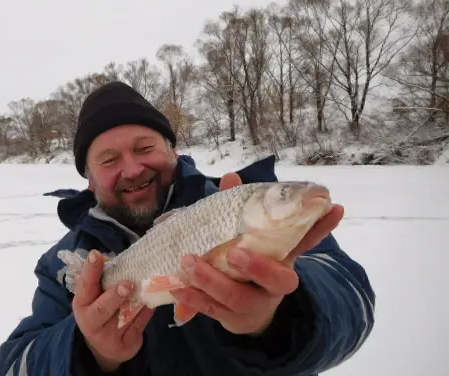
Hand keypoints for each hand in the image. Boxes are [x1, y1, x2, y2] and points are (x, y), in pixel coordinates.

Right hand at [72, 249, 154, 371]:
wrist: (104, 347)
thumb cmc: (101, 309)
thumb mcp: (95, 296)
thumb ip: (103, 278)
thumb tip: (113, 258)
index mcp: (82, 304)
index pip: (84, 286)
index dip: (90, 270)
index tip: (96, 254)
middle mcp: (91, 322)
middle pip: (101, 309)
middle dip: (114, 296)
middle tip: (127, 284)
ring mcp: (108, 336)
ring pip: (124, 318)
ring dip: (136, 303)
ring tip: (145, 290)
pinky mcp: (126, 345)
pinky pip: (139, 326)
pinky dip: (146, 312)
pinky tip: (151, 303)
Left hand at [170, 172, 343, 334]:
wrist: (247, 309)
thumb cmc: (249, 261)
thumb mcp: (250, 237)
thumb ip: (241, 209)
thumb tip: (230, 176)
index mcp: (285, 258)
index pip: (305, 243)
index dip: (315, 230)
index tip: (317, 209)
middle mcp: (275, 285)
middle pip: (277, 280)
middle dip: (256, 267)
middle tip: (233, 253)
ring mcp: (254, 305)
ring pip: (238, 298)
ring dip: (212, 281)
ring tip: (188, 262)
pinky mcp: (231, 318)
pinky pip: (213, 311)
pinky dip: (194, 299)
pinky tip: (178, 287)